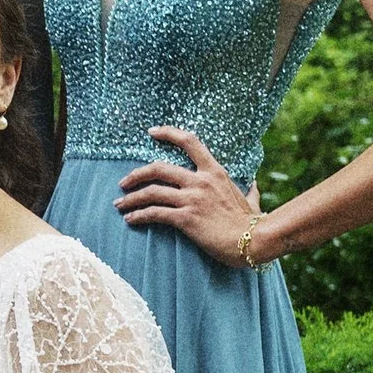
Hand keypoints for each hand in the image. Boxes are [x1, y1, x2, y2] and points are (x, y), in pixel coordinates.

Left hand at [113, 126, 274, 267]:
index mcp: (215, 171)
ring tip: (120, 205)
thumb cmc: (251, 222)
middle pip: (158, 168)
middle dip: (136, 174)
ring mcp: (192, 198)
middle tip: (124, 183)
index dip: (168, 133)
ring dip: (131, 198)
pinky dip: (139, 215)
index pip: (189, 141)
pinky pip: (154, 213)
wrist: (253, 241)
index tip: (151, 132)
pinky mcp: (186, 218)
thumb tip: (253, 184)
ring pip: (151, 192)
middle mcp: (200, 180)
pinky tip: (131, 220)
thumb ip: (248, 190)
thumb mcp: (251, 199)